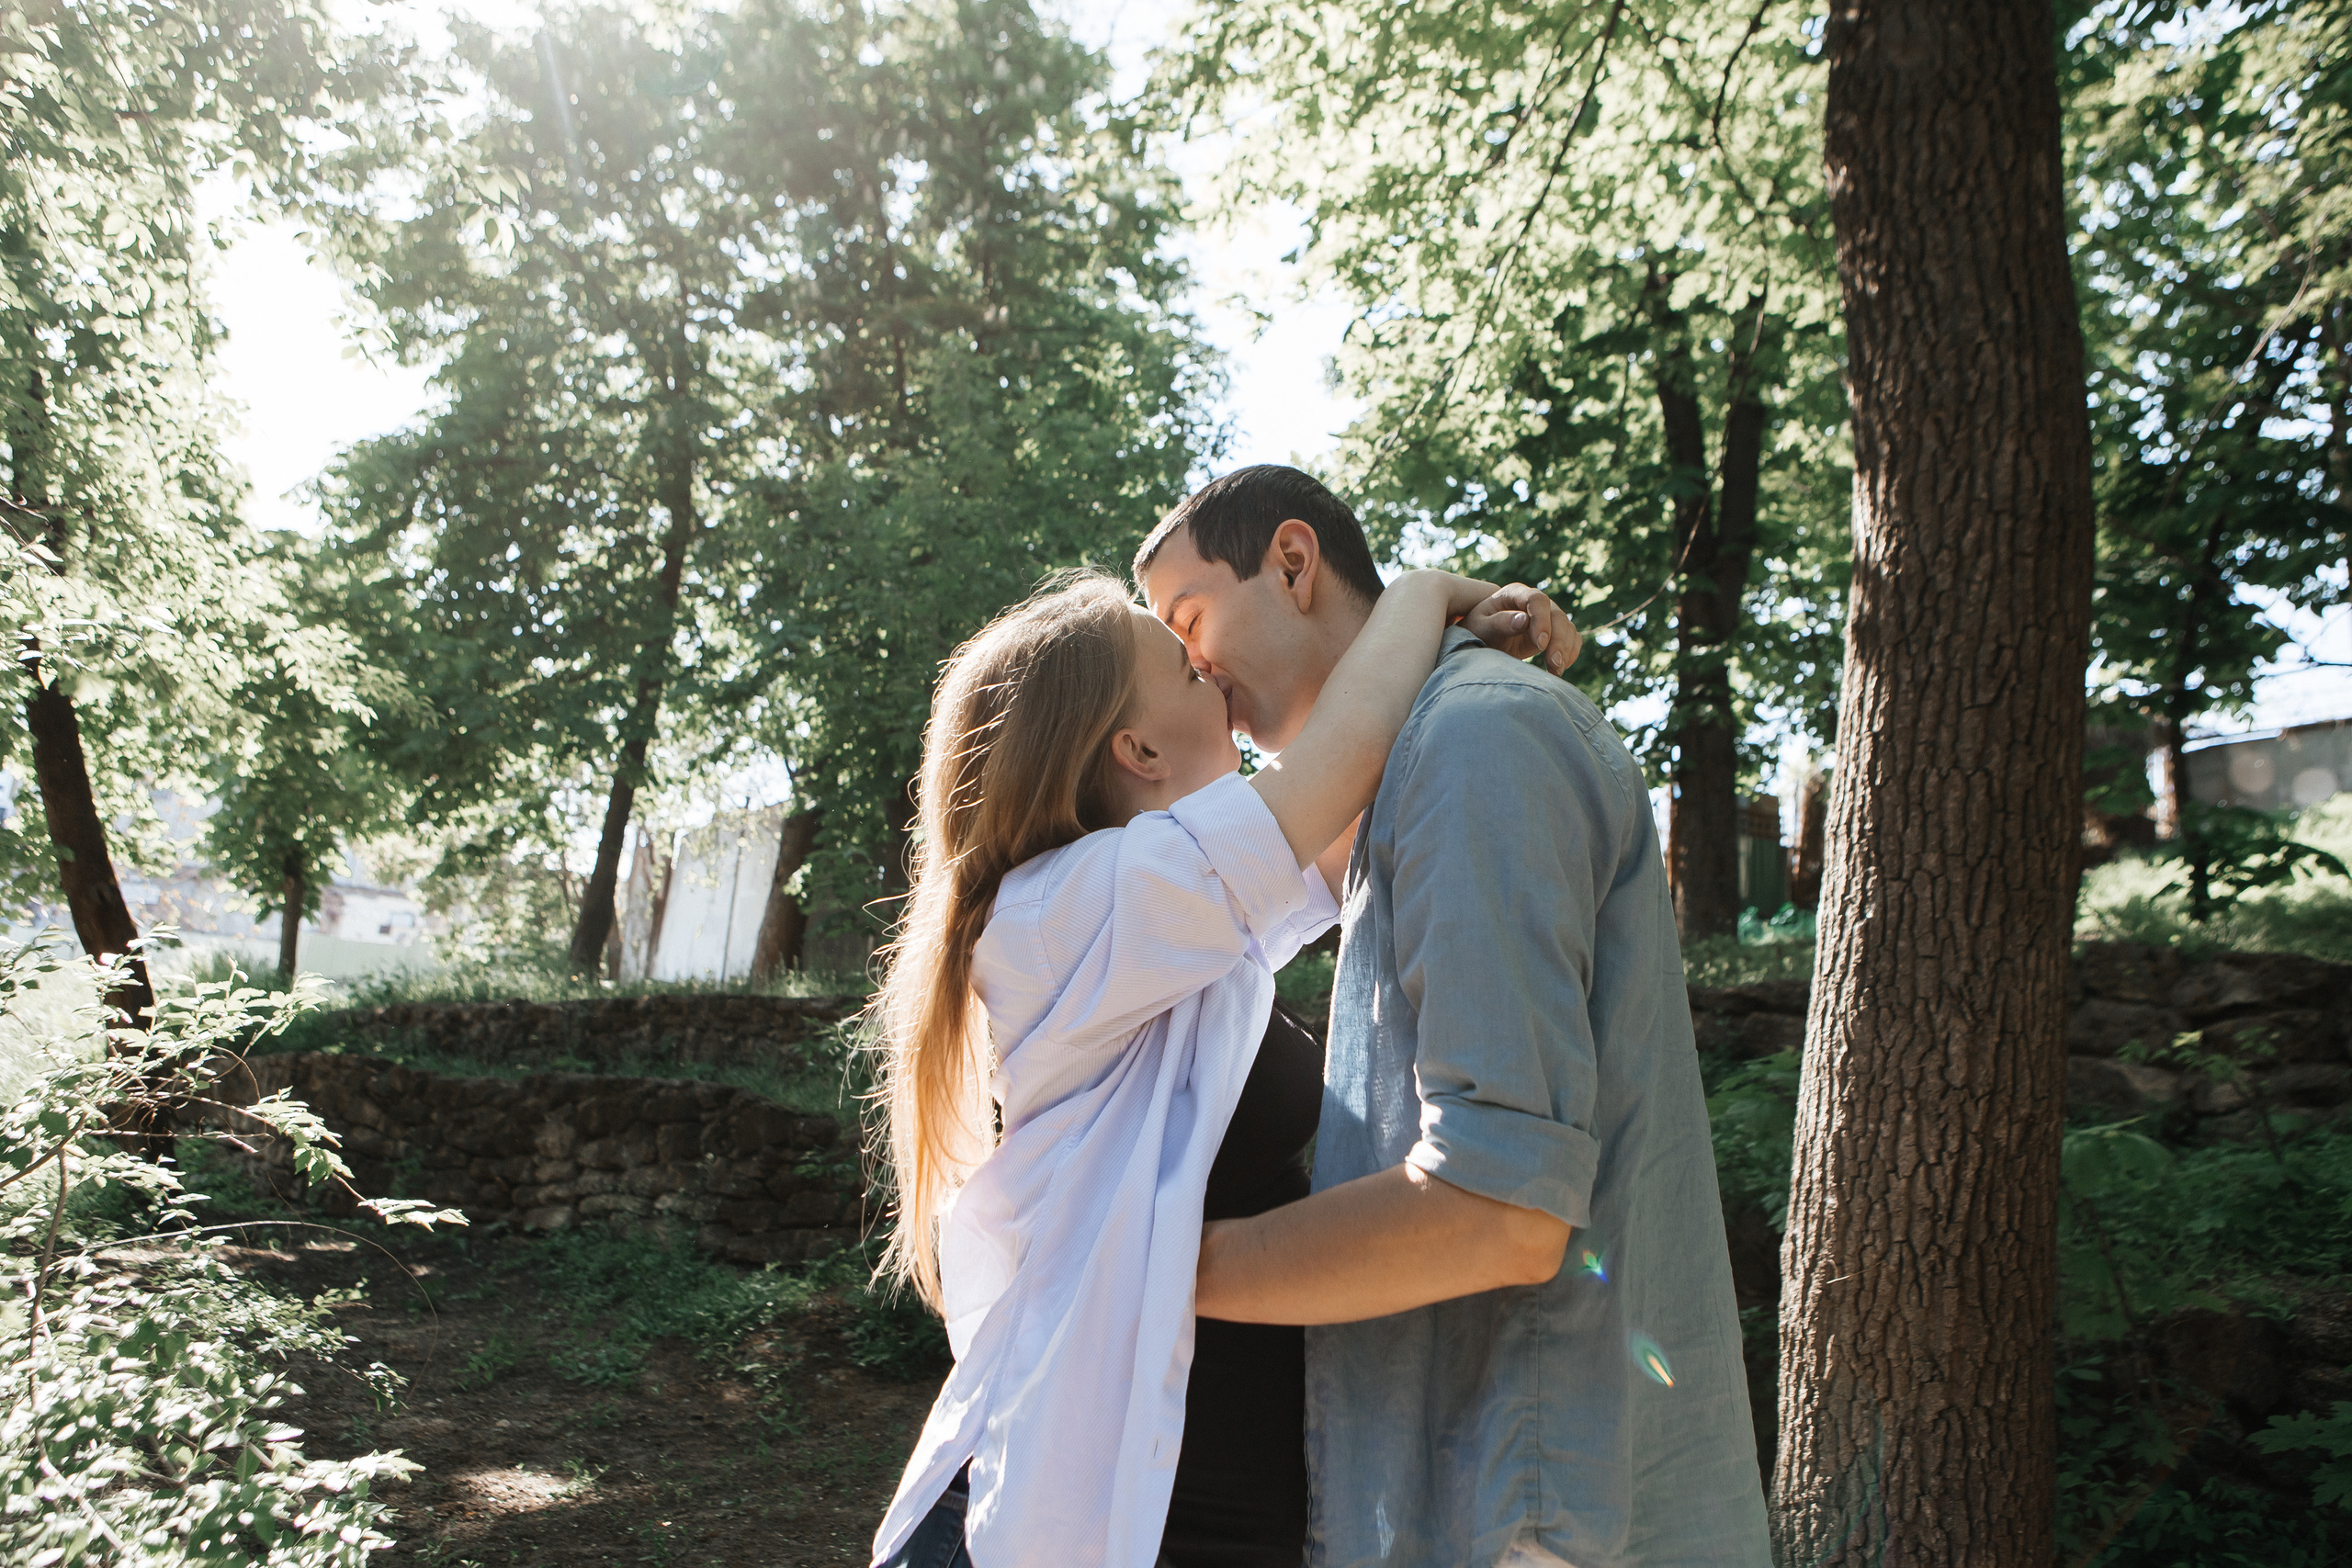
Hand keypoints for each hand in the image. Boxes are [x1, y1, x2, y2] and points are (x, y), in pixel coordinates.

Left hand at [1462, 583, 1580, 674]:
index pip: (1537, 600)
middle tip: (1553, 664)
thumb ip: (1499, 622)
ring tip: (1556, 671)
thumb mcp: (1481, 627)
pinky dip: (1570, 652)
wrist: (1481, 639)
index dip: (1542, 620)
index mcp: (1515, 593)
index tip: (1540, 645)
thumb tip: (1524, 620)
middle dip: (1558, 640)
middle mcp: (1534, 601)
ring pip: (1566, 627)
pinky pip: (1571, 637)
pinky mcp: (1553, 630)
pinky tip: (1560, 668)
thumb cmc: (1477, 630)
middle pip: (1556, 615)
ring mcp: (1546, 615)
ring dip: (1565, 649)